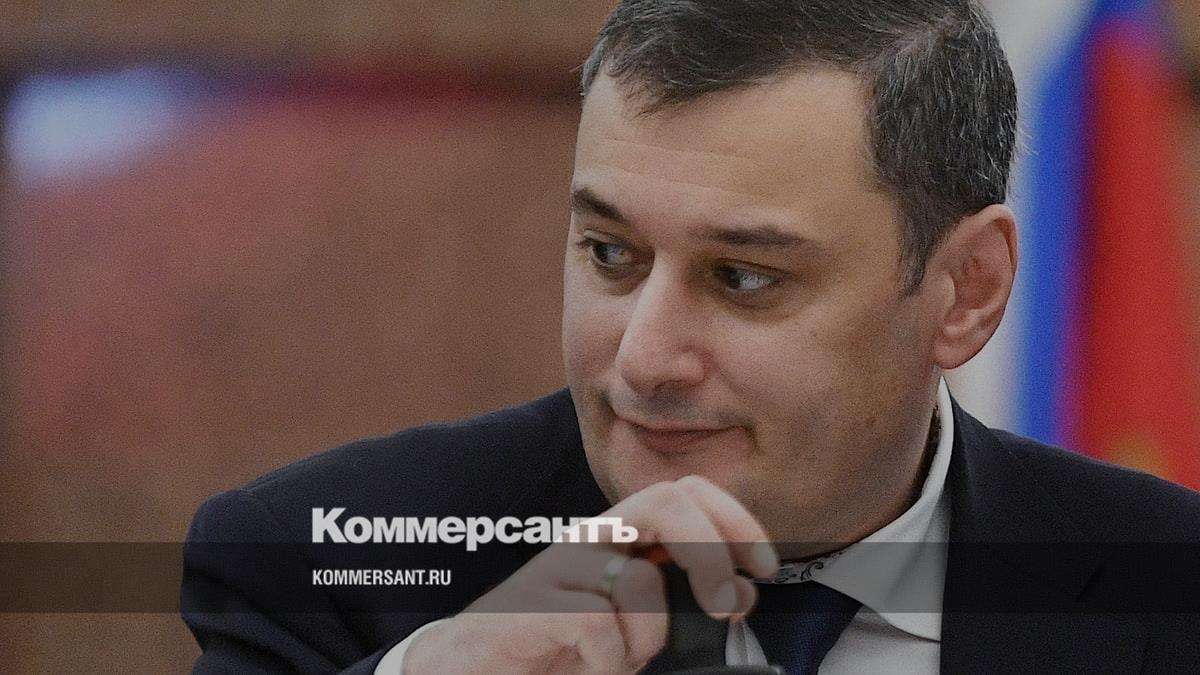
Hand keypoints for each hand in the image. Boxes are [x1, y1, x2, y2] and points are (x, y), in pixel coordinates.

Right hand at [402, 475, 778, 674]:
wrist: (475, 669)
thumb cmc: (558, 646)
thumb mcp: (634, 623)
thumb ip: (680, 599)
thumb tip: (742, 592)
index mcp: (621, 538)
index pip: (687, 492)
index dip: (735, 519)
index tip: (765, 567)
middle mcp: (592, 539)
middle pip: (668, 501)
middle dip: (712, 553)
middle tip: (726, 605)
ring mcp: (559, 569)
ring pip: (641, 581)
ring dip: (648, 637)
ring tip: (621, 658)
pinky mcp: (532, 605)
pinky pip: (601, 627)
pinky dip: (610, 662)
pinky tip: (586, 665)